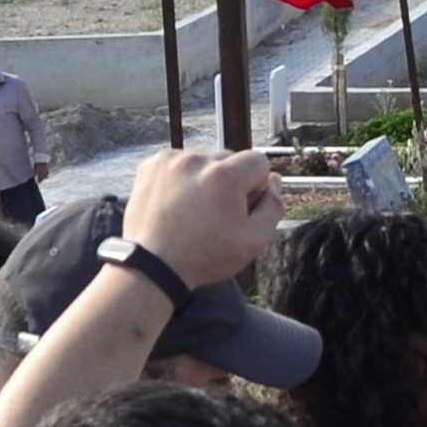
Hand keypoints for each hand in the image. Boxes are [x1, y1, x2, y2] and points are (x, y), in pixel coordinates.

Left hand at [120, 144, 284, 292]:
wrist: (152, 267)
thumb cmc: (203, 257)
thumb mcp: (254, 242)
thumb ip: (274, 207)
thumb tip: (275, 180)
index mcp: (224, 176)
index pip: (259, 161)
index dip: (256, 188)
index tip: (240, 209)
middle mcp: (196, 160)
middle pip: (231, 158)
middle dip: (230, 181)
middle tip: (215, 214)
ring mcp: (171, 160)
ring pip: (205, 160)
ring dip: (206, 179)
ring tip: (194, 211)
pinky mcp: (152, 164)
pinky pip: (180, 162)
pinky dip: (183, 178)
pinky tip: (178, 203)